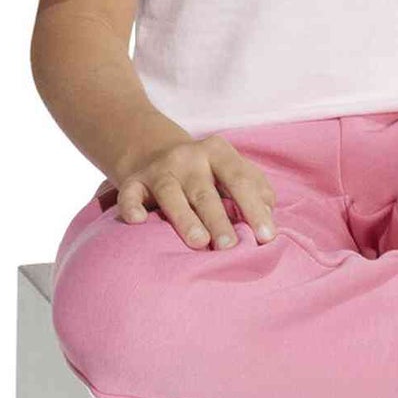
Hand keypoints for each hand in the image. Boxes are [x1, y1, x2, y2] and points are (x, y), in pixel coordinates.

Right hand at [108, 127, 276, 251]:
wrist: (155, 150)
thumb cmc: (208, 172)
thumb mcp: (233, 170)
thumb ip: (256, 189)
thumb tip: (268, 215)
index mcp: (218, 152)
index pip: (239, 179)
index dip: (253, 208)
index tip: (266, 237)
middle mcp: (188, 158)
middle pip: (205, 191)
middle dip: (218, 219)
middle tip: (229, 247)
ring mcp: (159, 169)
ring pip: (170, 194)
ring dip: (185, 218)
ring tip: (199, 242)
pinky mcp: (132, 181)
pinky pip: (129, 194)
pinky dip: (131, 207)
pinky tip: (138, 221)